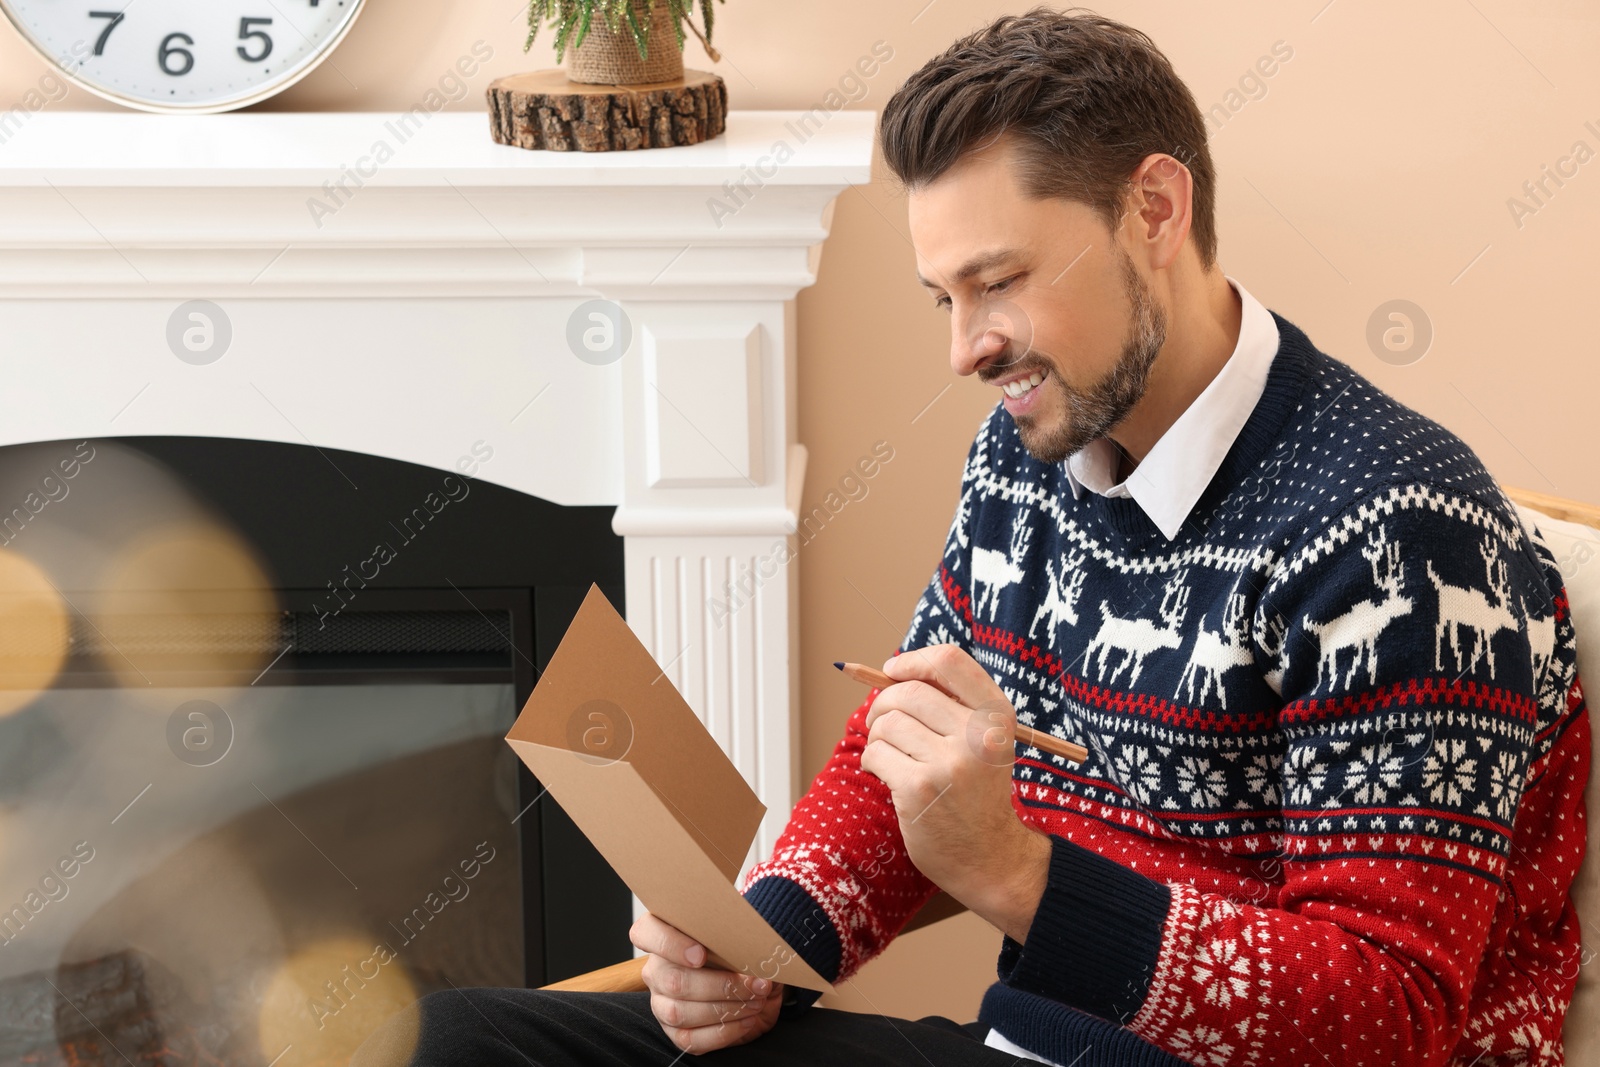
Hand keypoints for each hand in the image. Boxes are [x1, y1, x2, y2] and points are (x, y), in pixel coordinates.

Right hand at [630, 912, 783, 1053]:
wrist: (752, 987)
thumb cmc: (742, 955)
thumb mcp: (742, 939)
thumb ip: (738, 937)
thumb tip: (756, 946)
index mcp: (664, 934)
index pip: (645, 933)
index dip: (669, 944)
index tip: (701, 954)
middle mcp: (657, 969)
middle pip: (673, 980)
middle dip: (721, 985)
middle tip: (755, 983)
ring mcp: (661, 1002)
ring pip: (680, 1012)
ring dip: (726, 1009)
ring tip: (755, 1001)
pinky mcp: (673, 1031)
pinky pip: (690, 1039)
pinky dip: (724, 1031)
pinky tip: (746, 1019)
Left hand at [861, 643, 1050, 942]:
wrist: (991, 857)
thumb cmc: (978, 793)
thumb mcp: (984, 741)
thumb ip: (953, 705)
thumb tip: (895, 672)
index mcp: (996, 715)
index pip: (949, 661)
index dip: (912, 661)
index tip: (892, 671)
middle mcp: (977, 734)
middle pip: (908, 692)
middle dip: (883, 704)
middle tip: (881, 723)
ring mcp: (949, 762)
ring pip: (887, 723)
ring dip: (877, 737)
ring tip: (889, 755)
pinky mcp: (919, 788)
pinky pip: (876, 754)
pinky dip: (872, 761)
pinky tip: (885, 774)